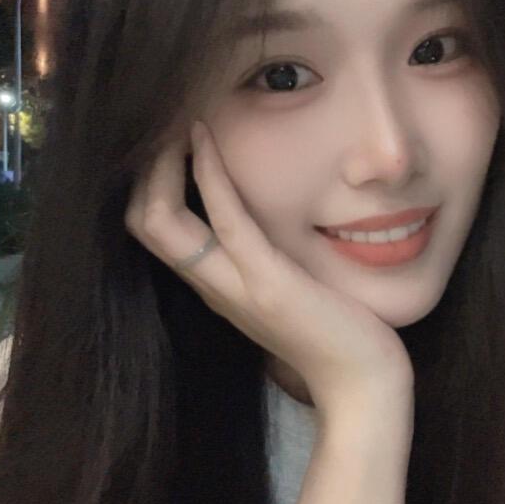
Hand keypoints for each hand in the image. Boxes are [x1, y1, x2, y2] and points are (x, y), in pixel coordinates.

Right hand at [125, 121, 413, 417]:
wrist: (363, 384)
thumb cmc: (335, 333)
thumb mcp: (285, 286)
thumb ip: (264, 258)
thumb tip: (267, 216)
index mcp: (215, 285)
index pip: (153, 230)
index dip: (146, 182)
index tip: (163, 138)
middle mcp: (213, 285)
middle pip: (141, 223)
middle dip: (141, 168)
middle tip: (161, 122)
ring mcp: (236, 285)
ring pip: (160, 221)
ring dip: (160, 162)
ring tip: (171, 119)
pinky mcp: (268, 282)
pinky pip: (224, 220)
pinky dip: (207, 173)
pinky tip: (203, 136)